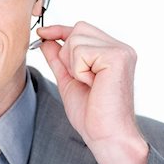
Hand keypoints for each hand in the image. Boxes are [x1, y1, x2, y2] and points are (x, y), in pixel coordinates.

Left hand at [37, 22, 148, 163]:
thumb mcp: (69, 80)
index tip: (42, 32)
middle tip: (81, 78)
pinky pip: (82, 51)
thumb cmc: (93, 114)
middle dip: (68, 53)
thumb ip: (59, 59)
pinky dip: (79, 70)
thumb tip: (46, 39)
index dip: (60, 30)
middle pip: (79, 28)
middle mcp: (121, 49)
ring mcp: (121, 51)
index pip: (82, 29)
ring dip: (74, 64)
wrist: (107, 135)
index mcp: (113, 53)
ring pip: (77, 38)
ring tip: (89, 83)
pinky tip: (93, 84)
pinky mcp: (117, 57)